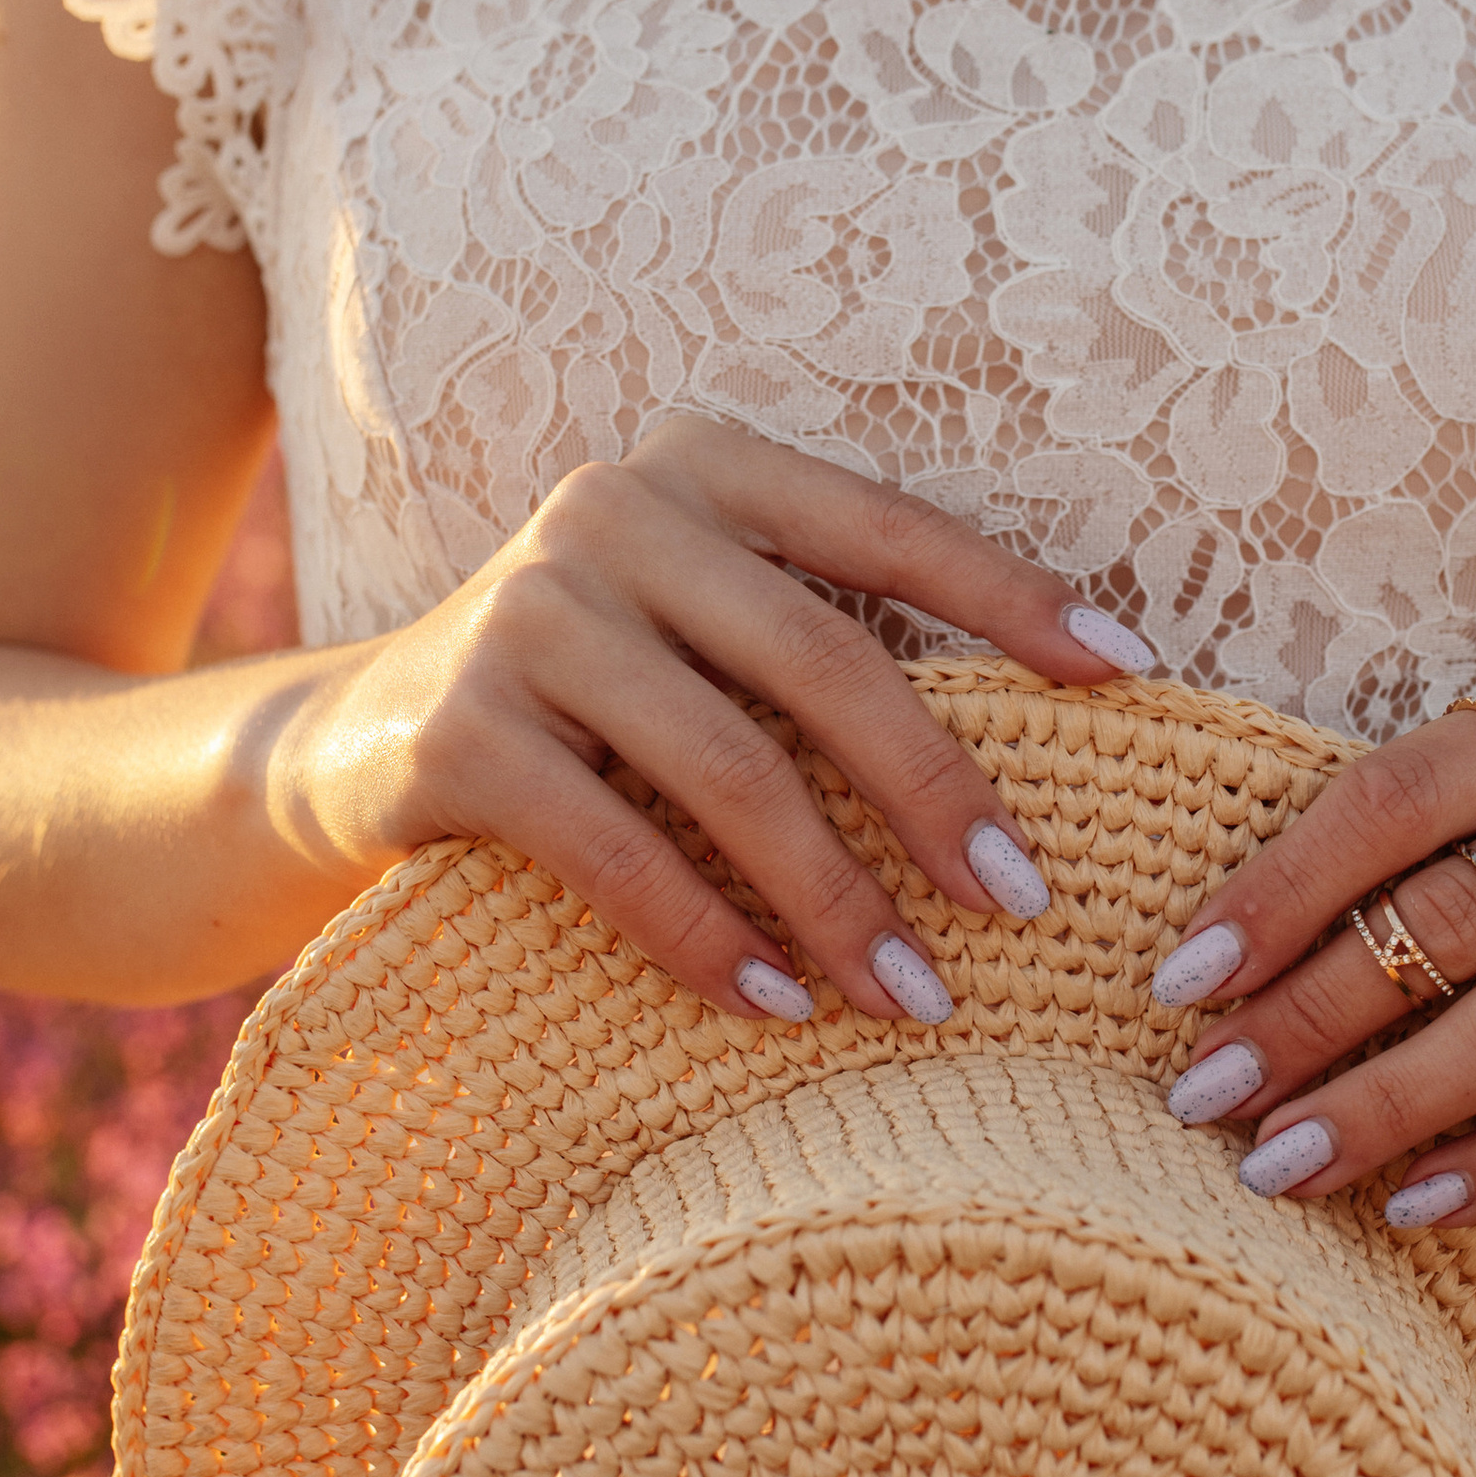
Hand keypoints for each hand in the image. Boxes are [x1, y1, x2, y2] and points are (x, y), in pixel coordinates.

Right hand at [270, 414, 1155, 1024]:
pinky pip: (620, 852)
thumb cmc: (590, 703)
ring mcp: (526, 618)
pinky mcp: (459, 735)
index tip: (1133, 676)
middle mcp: (612, 513)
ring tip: (916, 998)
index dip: (1017, 599)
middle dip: (937, 793)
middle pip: (823, 660)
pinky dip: (709, 940)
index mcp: (703, 467)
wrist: (343, 749)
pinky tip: (777, 1009)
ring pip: (732, 769)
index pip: (890, 529)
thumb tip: (1061, 724)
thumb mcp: (702, 636)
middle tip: (1024, 904)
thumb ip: (824, 642)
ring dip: (839, 898)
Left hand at [1147, 663, 1475, 1227]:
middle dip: (1310, 1013)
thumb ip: (1406, 857)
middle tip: (1205, 1093)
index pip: (1403, 791)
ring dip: (1388, 1101)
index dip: (1282, 889)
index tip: (1182, 981)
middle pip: (1457, 911)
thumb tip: (1203, 974)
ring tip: (1279, 1162)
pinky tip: (1413, 1203)